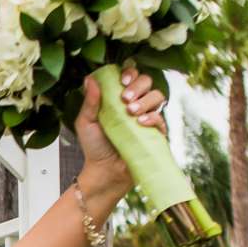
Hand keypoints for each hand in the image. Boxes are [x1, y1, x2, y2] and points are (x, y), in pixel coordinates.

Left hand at [74, 62, 164, 208]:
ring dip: (145, 100)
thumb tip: (89, 79)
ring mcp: (148, 118)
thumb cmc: (94, 147)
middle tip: (125, 99)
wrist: (105, 172)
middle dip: (138, 86)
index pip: (131, 77)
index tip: (122, 82)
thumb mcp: (86, 122)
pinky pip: (161, 118)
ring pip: (157, 96)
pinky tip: (141, 122)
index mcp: (120, 98)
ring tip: (131, 112)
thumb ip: (89, 102)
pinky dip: (152, 117)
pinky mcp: (156, 133)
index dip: (130, 74)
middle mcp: (136, 104)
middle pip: (147, 82)